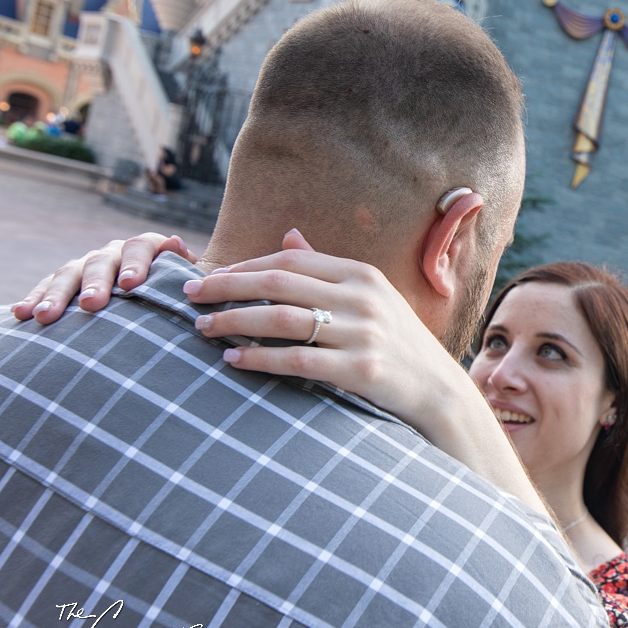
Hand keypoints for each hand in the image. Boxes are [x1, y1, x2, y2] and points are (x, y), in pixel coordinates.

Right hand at [12, 233, 196, 323]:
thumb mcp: (190, 278)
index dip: (136, 264)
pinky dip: (35, 299)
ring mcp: (86, 266)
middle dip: (95, 283)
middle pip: (101, 262)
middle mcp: (113, 252)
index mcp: (145, 247)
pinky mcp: (67, 283)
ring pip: (69, 275)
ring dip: (56, 296)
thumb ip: (187, 266)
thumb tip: (177, 242)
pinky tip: (22, 314)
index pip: (140, 247)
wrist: (159, 295)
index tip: (133, 286)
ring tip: (46, 317)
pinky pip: (47, 288)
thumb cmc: (179, 291)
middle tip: (92, 304)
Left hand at [186, 230, 546, 514]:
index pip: (290, 261)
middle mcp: (363, 298)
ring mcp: (363, 333)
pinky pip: (297, 360)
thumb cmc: (395, 343)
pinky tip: (233, 359)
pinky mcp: (361, 369)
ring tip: (203, 329)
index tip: (208, 277)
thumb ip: (325, 269)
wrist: (438, 391)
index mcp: (362, 275)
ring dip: (234, 323)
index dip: (244, 267)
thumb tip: (287, 236)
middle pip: (279, 284)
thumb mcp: (368, 298)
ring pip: (282, 320)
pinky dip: (259, 358)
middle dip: (227, 287)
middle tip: (189, 295)